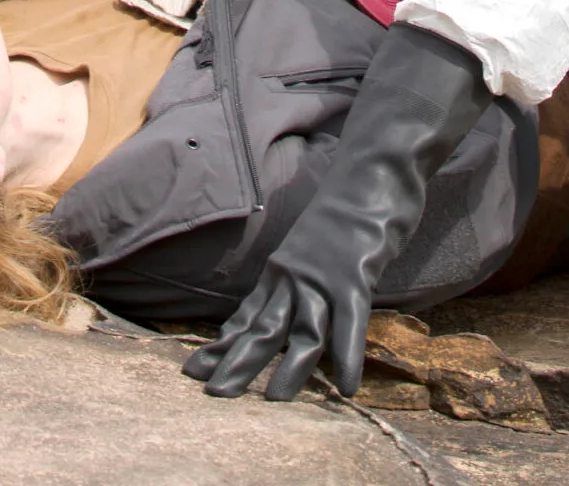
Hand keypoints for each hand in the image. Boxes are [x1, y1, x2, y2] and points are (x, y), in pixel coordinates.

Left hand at [181, 22, 487, 401]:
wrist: (373, 166)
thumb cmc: (348, 207)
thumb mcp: (314, 245)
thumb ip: (300, 275)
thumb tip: (290, 302)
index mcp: (283, 269)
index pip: (248, 314)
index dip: (224, 345)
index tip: (194, 368)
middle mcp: (295, 273)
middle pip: (263, 326)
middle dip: (236, 361)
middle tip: (210, 392)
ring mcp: (323, 273)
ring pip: (302, 329)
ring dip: (289, 368)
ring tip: (272, 402)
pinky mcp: (355, 271)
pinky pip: (350, 321)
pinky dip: (348, 354)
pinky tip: (348, 386)